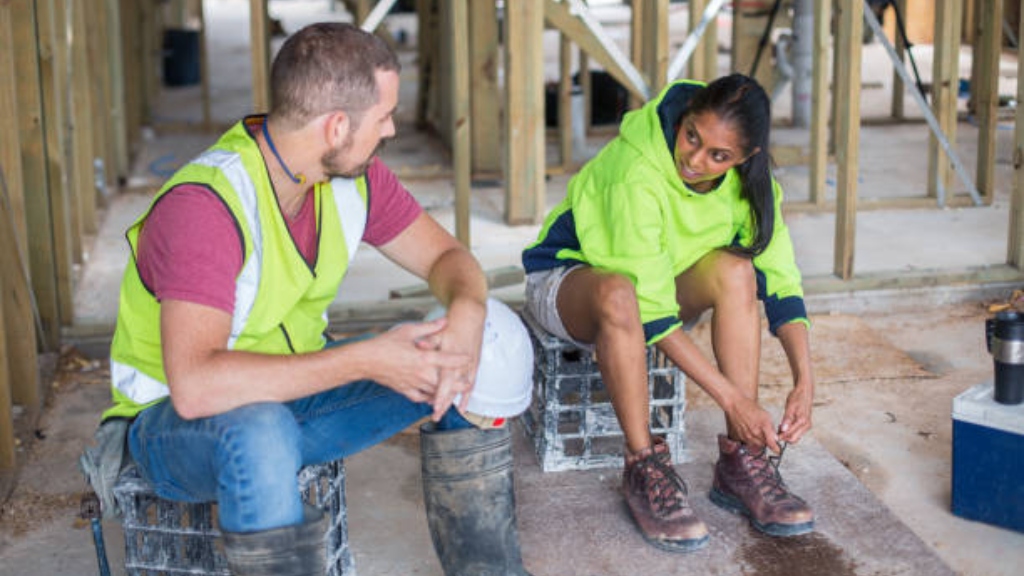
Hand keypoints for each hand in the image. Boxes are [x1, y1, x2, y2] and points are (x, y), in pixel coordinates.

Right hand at [369, 318, 470, 403]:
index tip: (469, 358)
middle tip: (469, 382)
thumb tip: (444, 320)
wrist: (365, 360)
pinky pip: (420, 398)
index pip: (447, 359)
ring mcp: (413, 384)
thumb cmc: (385, 343)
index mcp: (422, 357)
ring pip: (435, 393)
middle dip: (458, 383)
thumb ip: (428, 327)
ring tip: (457, 393)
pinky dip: (429, 399)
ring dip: (446, 394)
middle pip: (445, 382)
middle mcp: (420, 373)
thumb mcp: (408, 330)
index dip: (460, 359)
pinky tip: (433, 398)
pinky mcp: (404, 390)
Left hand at [418, 304, 484, 420]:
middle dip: (444, 403)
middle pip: (452, 389)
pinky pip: (470, 385)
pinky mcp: (474, 366)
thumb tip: (420, 345)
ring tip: (444, 413)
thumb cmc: (453, 325)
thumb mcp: (438, 331)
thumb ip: (428, 339)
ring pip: (460, 389)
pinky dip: (465, 397)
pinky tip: (461, 408)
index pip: (445, 380)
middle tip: (436, 415)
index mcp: (451, 356)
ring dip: (452, 402)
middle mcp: (461, 364)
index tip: (435, 405)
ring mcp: (469, 366)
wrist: (471, 318)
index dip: (440, 394)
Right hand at [727, 395, 782, 453]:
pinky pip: (748, 442)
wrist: (736, 405)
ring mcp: (746, 436)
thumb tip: (775, 439)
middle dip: (767, 441)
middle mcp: (754, 433)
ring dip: (759, 441)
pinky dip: (752, 439)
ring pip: (756, 444)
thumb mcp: (765, 415)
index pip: (771, 443)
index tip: (778, 450)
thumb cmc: (750, 408)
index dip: (775, 448)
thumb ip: (771, 428)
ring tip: (758, 431)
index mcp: (763, 427)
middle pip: (764, 444)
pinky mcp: (740, 436)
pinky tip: (751, 431)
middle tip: (767, 435)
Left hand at [778, 381, 813, 443]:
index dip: (781, 437)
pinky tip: (783, 426)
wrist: (805, 392)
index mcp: (802, 421)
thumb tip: (783, 430)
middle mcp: (806, 425)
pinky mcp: (806, 425)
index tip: (773, 436)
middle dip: (784, 438)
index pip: (791, 435)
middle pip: (794, 439)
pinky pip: (797, 432)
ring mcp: (807, 426)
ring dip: (787, 435)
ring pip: (796, 437)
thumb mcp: (790, 407)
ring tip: (778, 428)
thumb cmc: (797, 397)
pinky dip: (790, 432)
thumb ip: (787, 419)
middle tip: (775, 433)